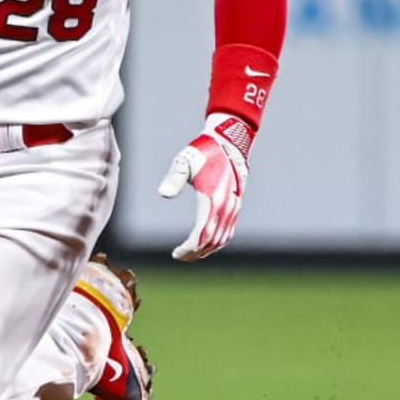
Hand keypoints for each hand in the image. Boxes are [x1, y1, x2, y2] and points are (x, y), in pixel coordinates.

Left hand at [157, 114, 251, 261]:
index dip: (189, 248)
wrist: (229, 141)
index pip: (202, 235)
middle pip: (212, 241)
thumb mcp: (185, 162)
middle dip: (195, 253)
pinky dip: (217, 242)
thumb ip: (174, 178)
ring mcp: (234, 207)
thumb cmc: (203, 151)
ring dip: (206, 250)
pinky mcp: (236, 205)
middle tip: (179, 257)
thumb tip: (163, 194)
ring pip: (222, 239)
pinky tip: (206, 245)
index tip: (175, 254)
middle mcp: (227, 207)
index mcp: (213, 200)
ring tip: (190, 254)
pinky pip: (229, 231)